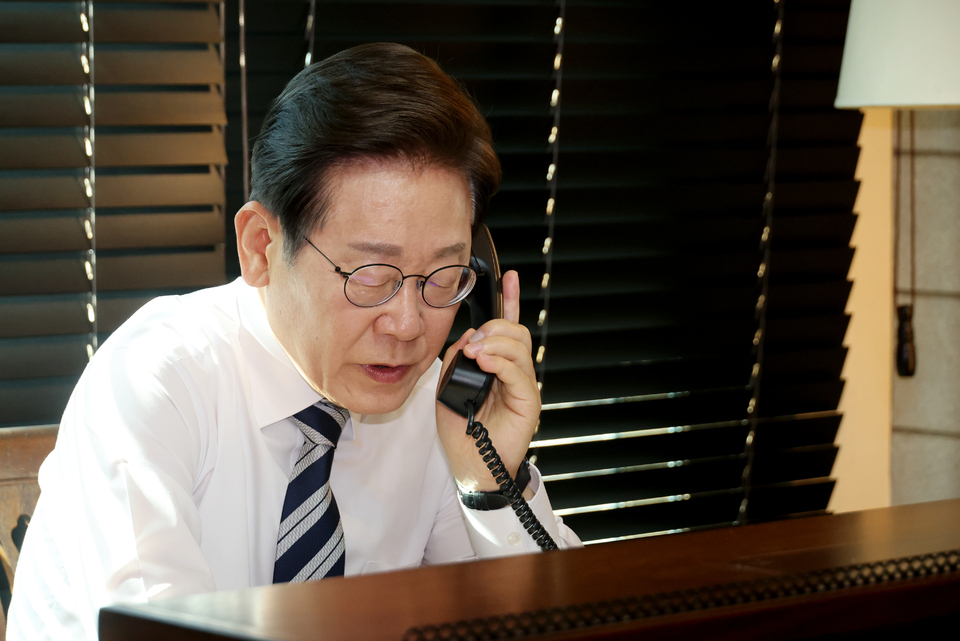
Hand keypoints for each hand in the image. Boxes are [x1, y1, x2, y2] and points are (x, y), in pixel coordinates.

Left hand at [436, 269, 539, 491]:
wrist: (473, 468)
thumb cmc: (462, 433)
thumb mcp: (448, 390)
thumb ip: (456, 362)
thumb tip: (466, 338)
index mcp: (498, 366)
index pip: (507, 327)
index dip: (509, 300)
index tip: (507, 276)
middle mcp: (514, 372)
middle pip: (514, 331)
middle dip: (493, 327)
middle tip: (471, 343)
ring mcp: (522, 386)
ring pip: (518, 346)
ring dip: (494, 343)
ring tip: (475, 353)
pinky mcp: (528, 401)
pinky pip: (518, 372)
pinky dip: (501, 362)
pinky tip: (485, 361)